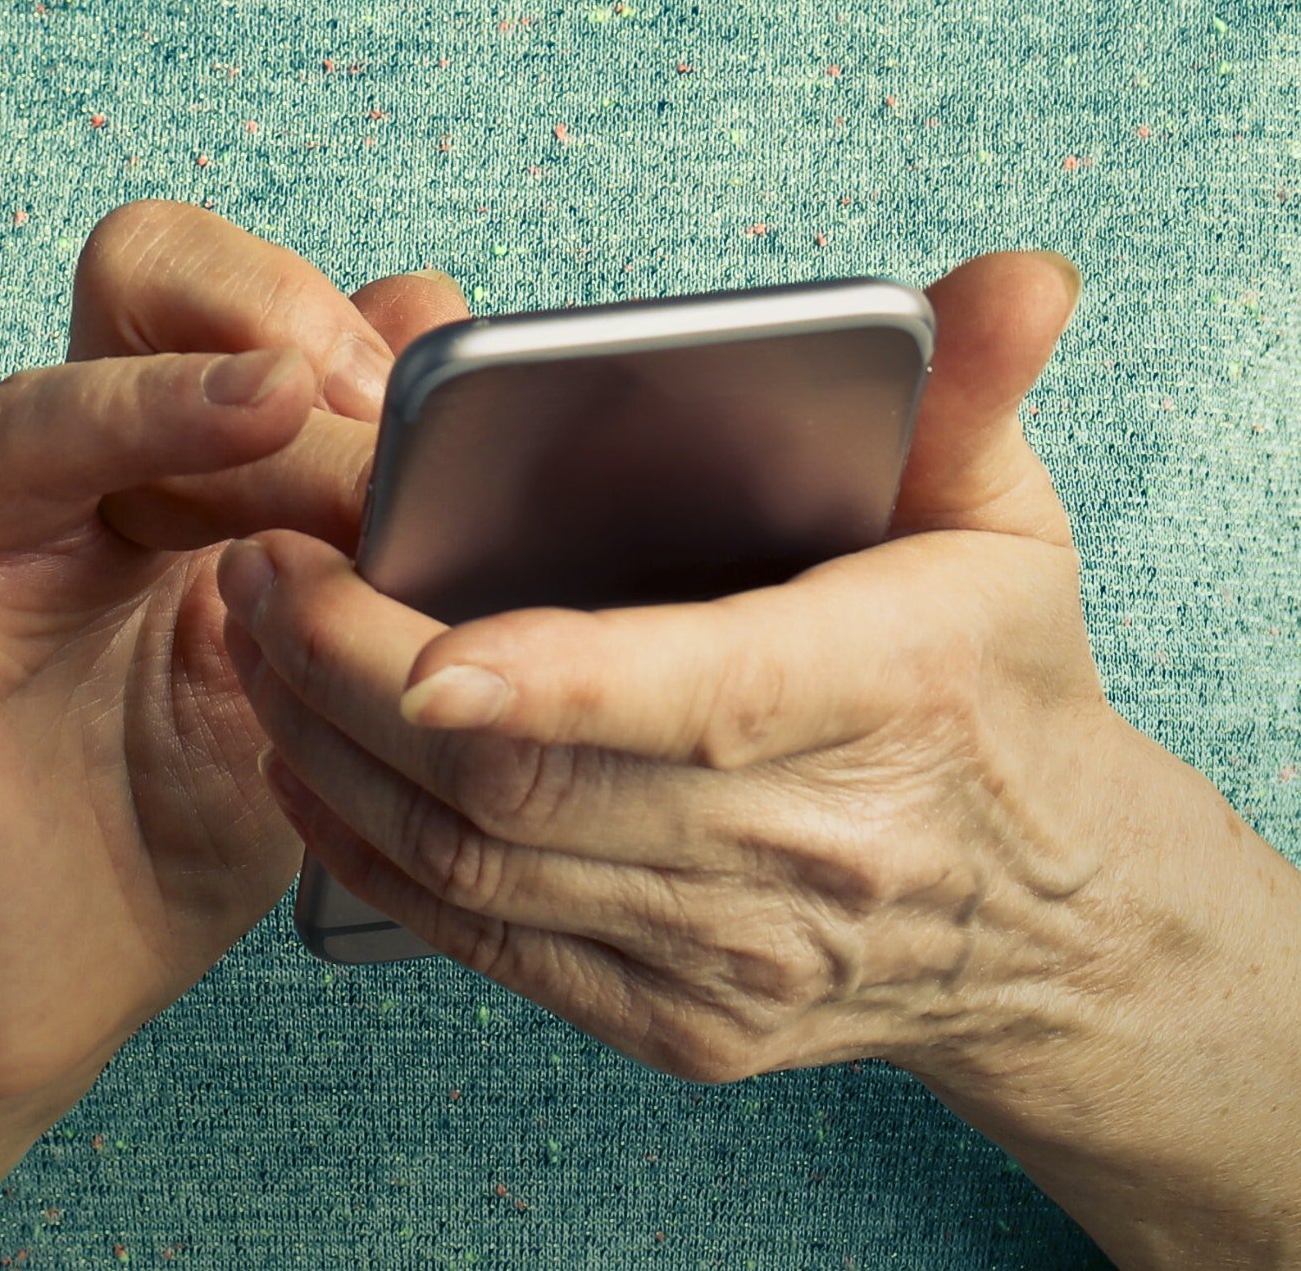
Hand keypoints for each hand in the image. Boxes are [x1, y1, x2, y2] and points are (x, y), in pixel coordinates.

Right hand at [0, 203, 460, 1132]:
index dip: (330, 329)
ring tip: (262, 400)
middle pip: (130, 289)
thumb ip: (358, 514)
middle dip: (255, 319)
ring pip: (36, 425)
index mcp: (173, 463)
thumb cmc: (174, 811)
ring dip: (158, 404)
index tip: (416, 407)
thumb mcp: (307, 661)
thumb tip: (435, 322)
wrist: (46, 987)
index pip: (234, 309)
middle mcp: (64, 479)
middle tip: (354, 402)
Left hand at [223, 248, 1160, 1089]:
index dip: (540, 679)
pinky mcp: (677, 1026)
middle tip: (258, 561)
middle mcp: (804, 851)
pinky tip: (305, 760)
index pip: (692, 700)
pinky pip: (486, 945)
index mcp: (883, 696)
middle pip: (533, 789)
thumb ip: (976, 385)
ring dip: (335, 754)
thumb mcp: (1008, 518)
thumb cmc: (999, 677)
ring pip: (482, 871)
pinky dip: (373, 853)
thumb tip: (1024, 273)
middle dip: (357, 680)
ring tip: (251, 633)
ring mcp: (733, 959)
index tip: (405, 633)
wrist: (1049, 921)